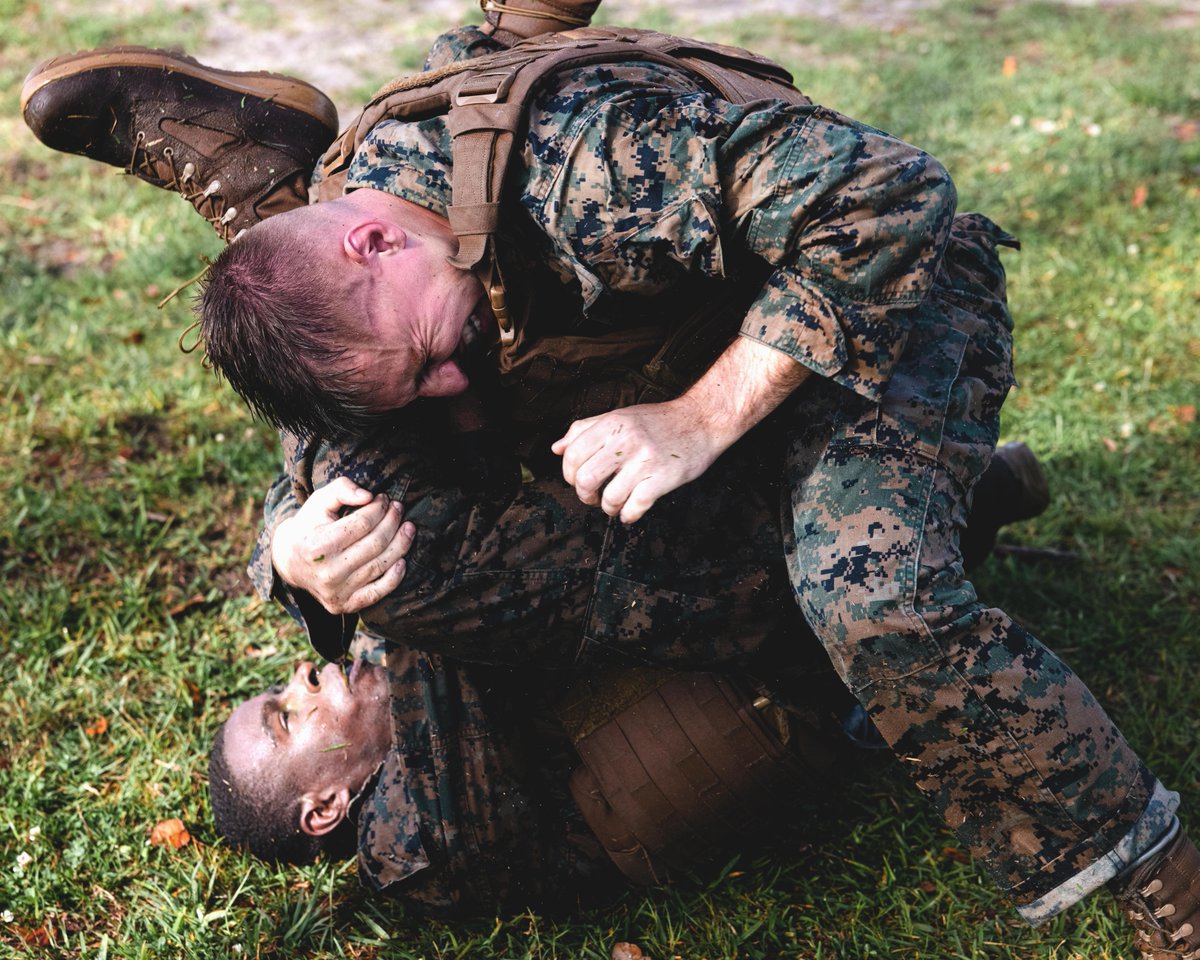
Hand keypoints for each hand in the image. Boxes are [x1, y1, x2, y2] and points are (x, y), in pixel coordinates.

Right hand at [271, 476, 415, 613]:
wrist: (289, 561)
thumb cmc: (308, 526)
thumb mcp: (318, 501)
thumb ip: (341, 489)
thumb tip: (369, 496)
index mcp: (318, 547)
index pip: (362, 524)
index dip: (379, 508)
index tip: (384, 498)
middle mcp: (328, 573)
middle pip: (375, 544)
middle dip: (392, 522)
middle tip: (398, 509)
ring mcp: (337, 592)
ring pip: (381, 565)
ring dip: (401, 544)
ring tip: (408, 528)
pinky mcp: (345, 605)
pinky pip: (378, 592)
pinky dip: (395, 577)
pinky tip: (402, 559)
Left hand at [551, 399, 725, 522]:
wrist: (702, 420)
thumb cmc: (659, 421)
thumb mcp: (620, 416)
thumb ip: (586, 429)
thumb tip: (557, 448)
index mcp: (612, 424)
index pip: (572, 455)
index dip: (569, 474)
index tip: (578, 480)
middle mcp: (626, 440)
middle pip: (585, 479)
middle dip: (585, 495)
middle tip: (593, 497)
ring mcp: (645, 460)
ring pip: (609, 497)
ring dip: (608, 508)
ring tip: (614, 504)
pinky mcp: (663, 478)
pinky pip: (635, 507)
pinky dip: (628, 515)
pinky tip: (630, 511)